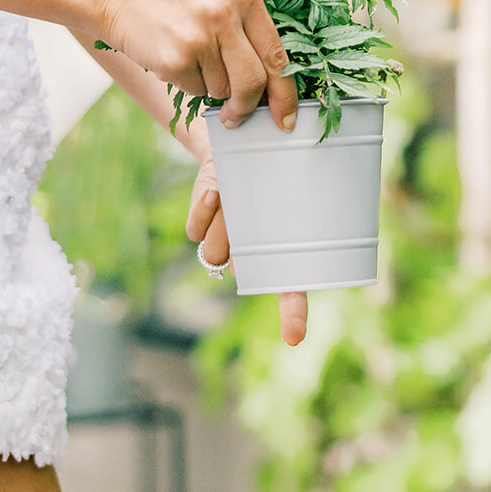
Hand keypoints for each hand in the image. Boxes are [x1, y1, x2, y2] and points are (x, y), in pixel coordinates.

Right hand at [100, 0, 297, 131]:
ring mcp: (200, 36)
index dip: (284, 93)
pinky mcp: (175, 58)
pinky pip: (195, 91)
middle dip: (247, 106)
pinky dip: (187, 84)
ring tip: (189, 57)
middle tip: (236, 116)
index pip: (277, 55)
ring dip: (209, 87)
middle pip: (254, 81)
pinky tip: (172, 58)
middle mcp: (226, 13)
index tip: (285, 118)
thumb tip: (270, 83)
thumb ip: (245, 28)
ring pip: (222, 89)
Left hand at [185, 150, 307, 346]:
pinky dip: (203, 210)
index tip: (294, 337)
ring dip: (223, 219)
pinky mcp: (198, 230)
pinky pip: (196, 232)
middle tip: (249, 210)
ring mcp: (223, 244)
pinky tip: (214, 191)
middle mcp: (250, 255)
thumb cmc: (262, 169)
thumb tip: (231, 204)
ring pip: (215, 251)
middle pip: (239, 267)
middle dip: (239, 241)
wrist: (231, 153)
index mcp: (278, 251)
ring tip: (234, 192)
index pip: (291, 292)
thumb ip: (262, 200)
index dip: (293, 316)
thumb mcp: (272, 182)